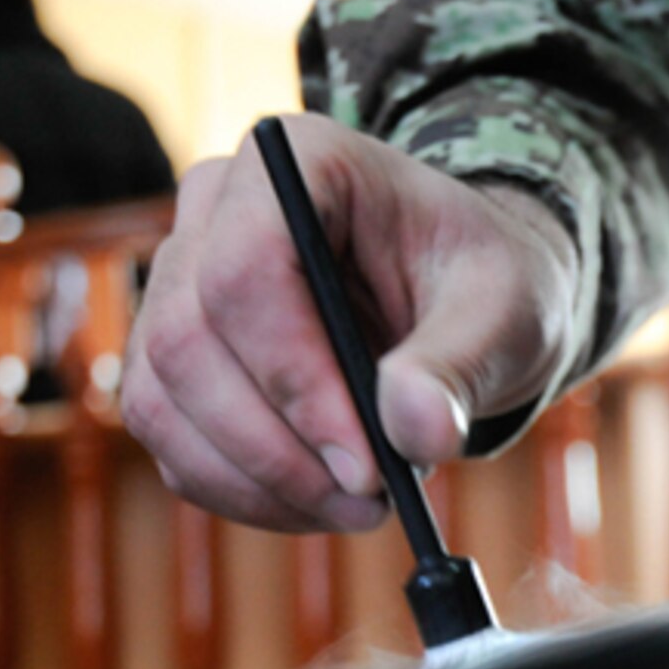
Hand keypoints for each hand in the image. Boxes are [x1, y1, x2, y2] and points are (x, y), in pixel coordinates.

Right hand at [122, 113, 578, 531]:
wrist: (465, 305)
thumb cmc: (485, 287)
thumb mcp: (507, 311)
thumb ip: (461, 364)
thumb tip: (416, 430)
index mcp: (298, 161)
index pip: (245, 269)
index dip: (294, 378)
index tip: (366, 464)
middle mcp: (216, 209)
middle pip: (186, 341)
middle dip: (275, 446)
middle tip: (367, 500)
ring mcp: (180, 283)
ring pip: (161, 402)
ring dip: (256, 481)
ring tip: (356, 507)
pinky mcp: (174, 360)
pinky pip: (170, 443)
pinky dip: (240, 492)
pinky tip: (316, 501)